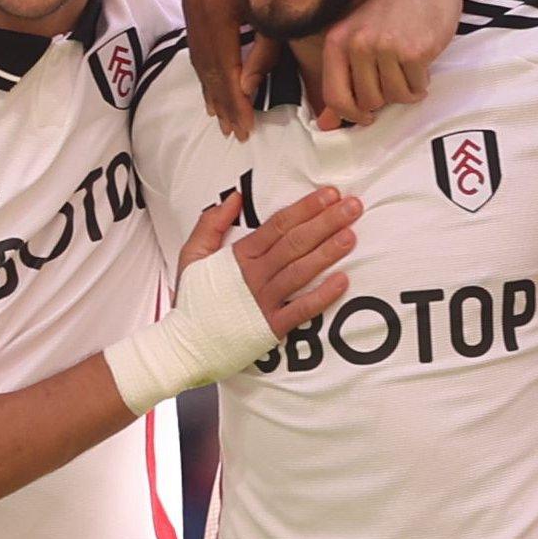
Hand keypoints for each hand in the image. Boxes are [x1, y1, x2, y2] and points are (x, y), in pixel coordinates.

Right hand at [183, 0, 268, 138]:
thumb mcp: (280, 20)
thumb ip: (263, 54)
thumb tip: (246, 90)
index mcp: (221, 6)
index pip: (224, 66)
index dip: (235, 100)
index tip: (245, 128)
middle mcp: (198, 2)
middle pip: (208, 65)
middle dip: (223, 101)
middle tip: (234, 132)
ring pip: (200, 58)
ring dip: (213, 91)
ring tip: (224, 120)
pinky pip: (197, 45)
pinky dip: (207, 72)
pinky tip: (214, 94)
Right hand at [197, 184, 361, 338]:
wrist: (185, 344)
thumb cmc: (193, 299)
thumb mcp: (192, 254)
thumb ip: (211, 223)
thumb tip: (234, 197)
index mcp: (238, 256)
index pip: (278, 225)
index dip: (305, 208)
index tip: (329, 194)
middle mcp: (253, 275)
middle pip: (295, 243)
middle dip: (326, 222)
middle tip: (352, 207)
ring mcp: (263, 301)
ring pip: (300, 272)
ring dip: (327, 253)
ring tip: (351, 235)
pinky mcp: (270, 327)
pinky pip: (301, 310)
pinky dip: (322, 296)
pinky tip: (342, 281)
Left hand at [311, 0, 462, 128]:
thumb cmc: (393, 10)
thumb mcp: (359, 37)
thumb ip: (342, 79)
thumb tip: (327, 125)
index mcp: (337, 40)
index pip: (334, 96)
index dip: (351, 114)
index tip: (366, 116)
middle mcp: (357, 44)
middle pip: (369, 101)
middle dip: (386, 97)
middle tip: (396, 77)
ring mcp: (385, 47)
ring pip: (395, 97)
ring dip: (407, 90)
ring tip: (410, 68)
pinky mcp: (414, 52)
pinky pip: (416, 88)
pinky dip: (422, 82)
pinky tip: (422, 62)